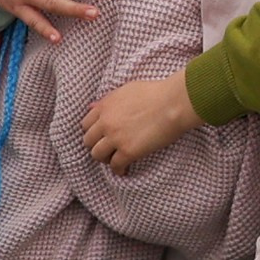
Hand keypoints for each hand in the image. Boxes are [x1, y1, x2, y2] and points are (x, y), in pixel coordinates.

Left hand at [80, 74, 201, 173]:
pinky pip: (115, 166)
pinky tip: (124, 169)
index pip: (85, 124)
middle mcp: (106, 122)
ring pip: (97, 155)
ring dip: (105, 158)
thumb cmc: (155, 93)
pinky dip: (119, 169)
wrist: (173, 103)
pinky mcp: (128, 151)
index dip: (92, 131)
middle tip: (107, 148)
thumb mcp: (127, 90)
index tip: (100, 136)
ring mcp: (116, 138)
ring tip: (115, 159)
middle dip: (96, 145)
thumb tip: (92, 107)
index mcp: (105, 106)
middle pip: (88, 141)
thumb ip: (108, 100)